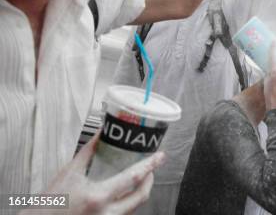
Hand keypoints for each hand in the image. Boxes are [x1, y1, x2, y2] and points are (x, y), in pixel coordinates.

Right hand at [26, 134, 164, 214]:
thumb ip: (89, 152)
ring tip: (139, 177)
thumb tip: (102, 133)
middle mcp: (106, 213)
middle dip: (150, 180)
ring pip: (134, 207)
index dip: (150, 165)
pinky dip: (128, 202)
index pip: (133, 179)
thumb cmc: (50, 202)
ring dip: (139, 191)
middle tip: (151, 167)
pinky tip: (125, 192)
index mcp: (98, 197)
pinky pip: (123, 213)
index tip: (160, 156)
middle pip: (141, 196)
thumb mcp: (69, 173)